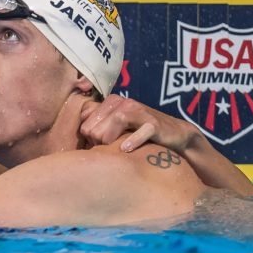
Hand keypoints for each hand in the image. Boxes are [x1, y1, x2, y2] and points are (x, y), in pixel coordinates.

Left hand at [80, 95, 199, 152]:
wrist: (174, 135)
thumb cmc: (139, 133)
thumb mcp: (116, 126)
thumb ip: (97, 126)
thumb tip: (78, 135)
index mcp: (111, 102)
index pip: (85, 124)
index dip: (90, 139)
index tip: (100, 146)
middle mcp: (123, 103)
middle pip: (96, 126)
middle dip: (99, 142)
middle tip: (109, 150)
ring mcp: (140, 111)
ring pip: (115, 122)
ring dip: (109, 140)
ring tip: (113, 149)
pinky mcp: (154, 124)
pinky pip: (140, 131)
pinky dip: (131, 141)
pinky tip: (125, 149)